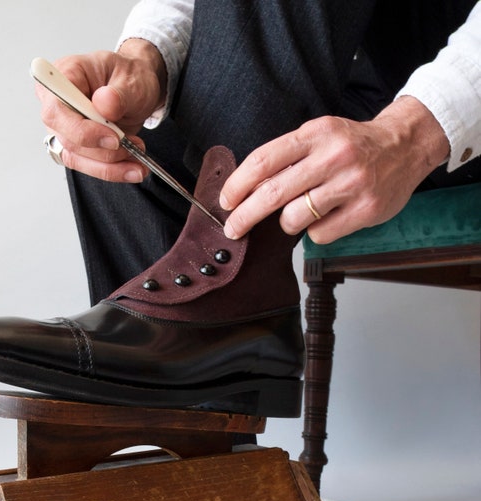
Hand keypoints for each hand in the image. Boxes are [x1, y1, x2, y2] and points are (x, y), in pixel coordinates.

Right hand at [36, 40, 166, 181]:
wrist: (138, 89)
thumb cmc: (130, 77)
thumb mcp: (132, 79)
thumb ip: (119, 94)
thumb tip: (104, 104)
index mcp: (64, 76)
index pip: (56, 110)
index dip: (82, 131)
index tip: (114, 139)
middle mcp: (58, 104)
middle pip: (67, 139)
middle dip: (103, 151)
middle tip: (134, 147)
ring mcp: (65, 128)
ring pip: (77, 159)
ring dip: (110, 167)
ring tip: (139, 164)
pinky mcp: (78, 146)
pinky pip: (89, 166)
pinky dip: (112, 171)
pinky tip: (132, 169)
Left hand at [220, 96, 449, 243]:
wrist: (405, 146)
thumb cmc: (352, 144)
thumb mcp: (319, 135)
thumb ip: (287, 156)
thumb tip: (246, 189)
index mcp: (315, 134)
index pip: (263, 161)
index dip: (238, 185)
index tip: (226, 201)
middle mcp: (333, 157)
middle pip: (272, 194)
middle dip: (245, 216)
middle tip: (233, 228)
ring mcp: (351, 184)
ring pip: (294, 218)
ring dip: (287, 222)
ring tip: (299, 213)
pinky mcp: (365, 210)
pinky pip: (319, 234)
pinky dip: (314, 231)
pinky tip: (327, 217)